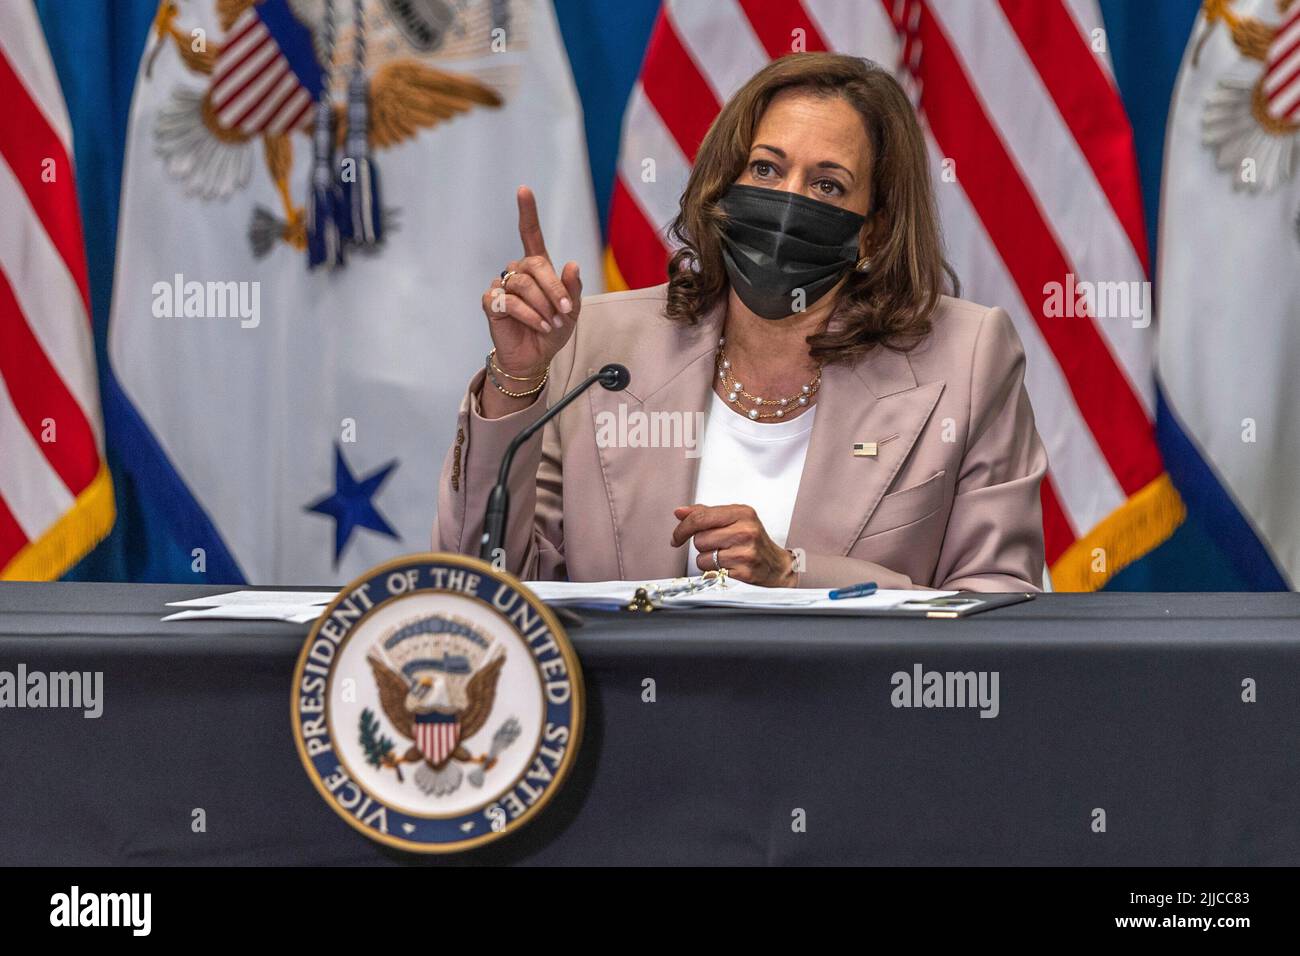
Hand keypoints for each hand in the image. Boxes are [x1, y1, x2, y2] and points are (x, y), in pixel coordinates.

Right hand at [481, 185, 582, 382]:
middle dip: (553, 288)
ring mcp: (502, 286)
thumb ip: (573, 288)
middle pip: (535, 265)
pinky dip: (528, 314)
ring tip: (551, 323)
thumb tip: (572, 264)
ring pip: (522, 284)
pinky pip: (508, 301)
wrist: (535, 357)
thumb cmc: (552, 330)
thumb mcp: (572, 311)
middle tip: (565, 311)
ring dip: (542, 305)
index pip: (530, 234)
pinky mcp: (491, 303)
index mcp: (538, 268)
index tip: (523, 190)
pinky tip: (538, 325)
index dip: (527, 212)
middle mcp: (518, 272)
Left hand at [671, 504, 796, 586]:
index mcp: (742, 513)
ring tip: (725, 557)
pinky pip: (711, 572)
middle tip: (718, 546)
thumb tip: (680, 512)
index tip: (677, 537)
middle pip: (699, 539)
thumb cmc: (753, 542)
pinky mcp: (744, 572)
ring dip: (707, 560)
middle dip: (703, 545)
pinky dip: (715, 571)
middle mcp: (746, 531)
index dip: (683, 528)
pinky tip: (729, 567)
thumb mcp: (734, 520)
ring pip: (702, 557)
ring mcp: (746, 552)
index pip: (701, 517)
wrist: (777, 567)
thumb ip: (706, 514)